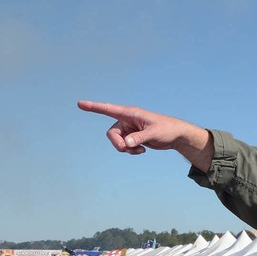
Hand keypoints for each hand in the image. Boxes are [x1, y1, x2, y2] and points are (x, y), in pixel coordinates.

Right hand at [76, 101, 213, 170]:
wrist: (176, 136)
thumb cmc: (167, 129)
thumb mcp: (154, 133)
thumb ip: (139, 138)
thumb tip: (126, 143)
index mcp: (131, 113)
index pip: (109, 109)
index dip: (94, 107)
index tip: (80, 104)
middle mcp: (127, 120)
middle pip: (112, 133)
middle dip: (117, 144)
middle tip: (127, 149)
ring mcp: (129, 129)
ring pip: (117, 141)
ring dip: (125, 149)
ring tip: (139, 150)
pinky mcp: (133, 137)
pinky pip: (125, 146)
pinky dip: (130, 150)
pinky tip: (142, 151)